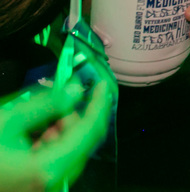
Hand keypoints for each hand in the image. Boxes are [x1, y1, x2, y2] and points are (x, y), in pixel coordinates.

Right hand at [0, 79, 114, 191]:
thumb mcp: (7, 121)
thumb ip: (47, 103)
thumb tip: (75, 89)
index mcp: (46, 170)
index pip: (88, 132)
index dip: (99, 105)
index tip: (103, 85)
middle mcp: (49, 184)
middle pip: (80, 143)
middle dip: (75, 116)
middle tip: (64, 95)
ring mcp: (40, 187)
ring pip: (66, 152)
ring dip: (60, 129)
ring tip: (44, 112)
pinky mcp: (31, 186)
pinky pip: (52, 161)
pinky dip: (49, 142)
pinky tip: (33, 130)